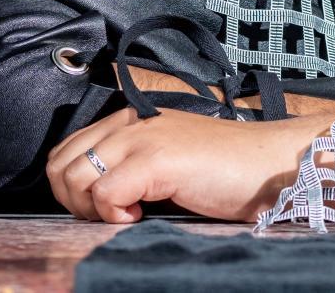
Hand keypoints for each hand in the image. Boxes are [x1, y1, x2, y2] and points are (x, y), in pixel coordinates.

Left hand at [46, 107, 334, 223]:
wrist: (273, 162)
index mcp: (135, 120)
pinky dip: (113, 213)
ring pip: (74, 176)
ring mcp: (144, 138)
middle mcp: (134, 122)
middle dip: (74, 199)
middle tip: (112, 213)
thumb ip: (134, 164)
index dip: (75, 186)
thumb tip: (96, 196)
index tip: (107, 205)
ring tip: (128, 213)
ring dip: (92, 207)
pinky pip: (103, 192)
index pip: (69, 150)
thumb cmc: (230, 168)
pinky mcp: (157, 160)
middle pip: (61, 162)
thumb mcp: (171, 159)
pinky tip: (141, 214)